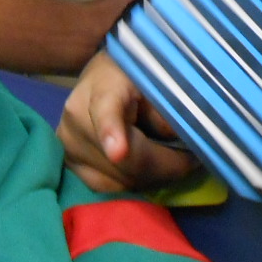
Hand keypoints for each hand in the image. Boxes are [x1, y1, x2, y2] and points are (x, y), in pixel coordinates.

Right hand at [58, 51, 197, 191]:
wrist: (101, 77)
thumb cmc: (133, 75)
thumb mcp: (155, 79)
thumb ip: (165, 108)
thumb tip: (175, 140)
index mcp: (102, 89)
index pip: (106, 111)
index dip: (111, 131)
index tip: (119, 151)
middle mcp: (76, 120)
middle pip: (127, 161)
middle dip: (166, 166)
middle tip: (192, 159)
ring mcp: (69, 145)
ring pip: (120, 180)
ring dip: (151, 176)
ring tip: (170, 160)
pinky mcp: (70, 164)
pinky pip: (108, 187)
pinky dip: (133, 181)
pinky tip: (147, 169)